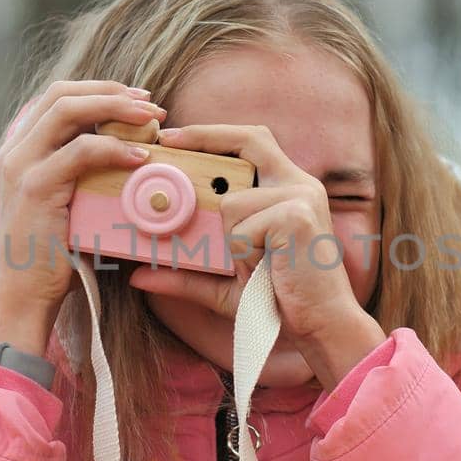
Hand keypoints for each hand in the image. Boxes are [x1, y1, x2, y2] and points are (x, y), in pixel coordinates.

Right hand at [0, 80, 167, 355]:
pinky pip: (80, 152)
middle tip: (150, 103)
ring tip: (150, 117)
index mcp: (20, 150)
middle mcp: (15, 151)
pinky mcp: (36, 187)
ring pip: (68, 110)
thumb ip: (85, 174)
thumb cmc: (52, 255)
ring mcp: (22, 166)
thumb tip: (135, 154)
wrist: (23, 296)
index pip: (57, 97)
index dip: (98, 90)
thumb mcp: (67, 204)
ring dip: (114, 107)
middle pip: (62, 93)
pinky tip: (140, 156)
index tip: (135, 100)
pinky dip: (114, 148)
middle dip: (111, 91)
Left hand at [129, 125, 385, 389]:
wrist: (322, 328)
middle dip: (203, 142)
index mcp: (290, 190)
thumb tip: (137, 278)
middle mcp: (300, 185)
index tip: (172, 136)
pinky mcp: (296, 216)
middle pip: (245, 146)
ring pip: (230, 203)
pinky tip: (265, 271)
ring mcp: (300, 197)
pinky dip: (243, 256)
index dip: (213, 133)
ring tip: (256, 267)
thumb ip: (186, 275)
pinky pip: (241, 229)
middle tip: (166, 148)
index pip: (252, 141)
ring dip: (230, 242)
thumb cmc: (280, 304)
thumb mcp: (225, 286)